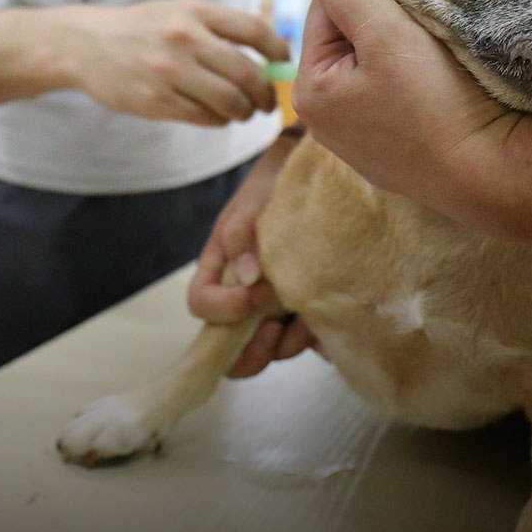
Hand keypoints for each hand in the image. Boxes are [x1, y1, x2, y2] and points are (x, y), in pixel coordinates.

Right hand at [62, 0, 291, 125]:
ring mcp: (169, 71)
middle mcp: (184, 38)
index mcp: (196, 11)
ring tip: (242, 112)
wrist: (86, 44)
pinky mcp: (155, 100)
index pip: (255, 30)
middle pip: (248, 73)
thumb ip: (221, 29)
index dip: (279, 51)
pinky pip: (206, 118)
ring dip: (245, 112)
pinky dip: (220, 120)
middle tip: (267, 103)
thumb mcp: (180, 12)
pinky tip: (217, 116)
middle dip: (266, 94)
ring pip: (230, 101)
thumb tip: (272, 59)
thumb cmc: (144, 29)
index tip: (283, 65)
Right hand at [186, 134, 316, 376]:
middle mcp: (241, 297)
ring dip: (289, 343)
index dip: (221, 310)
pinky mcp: (304, 313)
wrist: (313, 179)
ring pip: (272, 348)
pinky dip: (317, 340)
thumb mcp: (251, 207)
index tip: (253, 295)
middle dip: (251, 351)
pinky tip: (330, 322)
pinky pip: (305, 340)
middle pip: (229, 345)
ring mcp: (273, 309)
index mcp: (219, 272)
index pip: (201, 304)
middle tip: (275, 330)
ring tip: (310, 316)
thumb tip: (246, 277)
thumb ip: (240, 236)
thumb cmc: (272, 189)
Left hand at [292, 0, 531, 241]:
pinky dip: (419, 76)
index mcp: (311, 91)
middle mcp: (329, 122)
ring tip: (438, 38)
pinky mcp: (402, 150)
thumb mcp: (385, 33)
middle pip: (351, 36)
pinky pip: (402, 94)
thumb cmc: (437, 103)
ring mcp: (366, 140)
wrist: (494, 175)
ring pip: (378, 63)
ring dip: (403, 42)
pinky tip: (445, 75)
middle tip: (425, 6)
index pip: (326, 7)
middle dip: (383, 14)